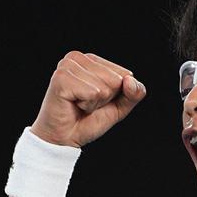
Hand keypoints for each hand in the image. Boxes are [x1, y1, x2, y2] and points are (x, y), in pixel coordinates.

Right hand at [30, 51, 145, 146]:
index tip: (98, 99)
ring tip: (79, 104)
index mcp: (92, 59)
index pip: (125, 75)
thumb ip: (135, 93)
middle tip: (87, 103)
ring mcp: (67, 66)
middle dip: (106, 98)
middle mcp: (77, 57)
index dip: (116, 94)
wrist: (65, 138)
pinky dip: (87, 105)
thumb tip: (130, 80)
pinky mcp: (61, 78)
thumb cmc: (89, 119)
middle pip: (116, 80)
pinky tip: (74, 104)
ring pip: (105, 87)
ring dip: (95, 102)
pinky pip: (93, 93)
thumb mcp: (120, 106)